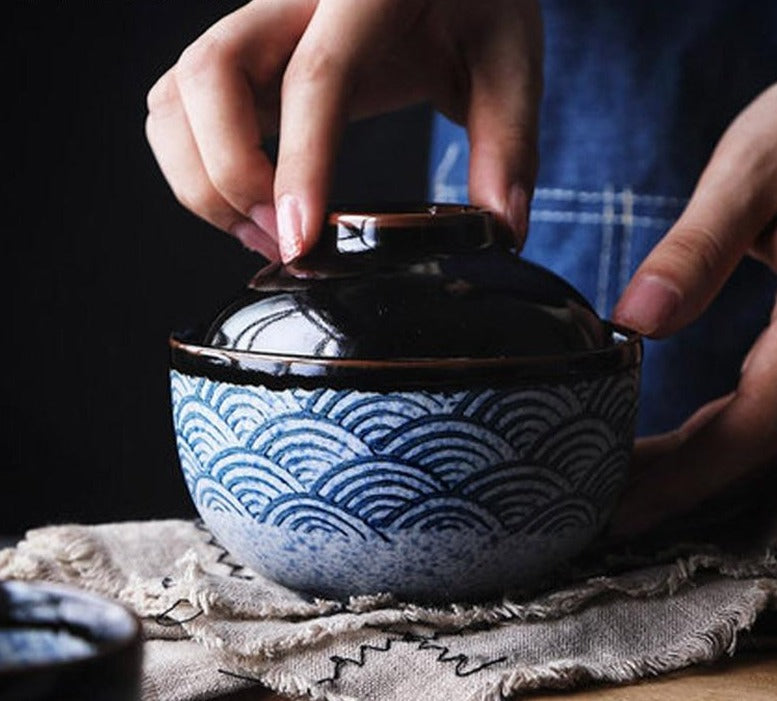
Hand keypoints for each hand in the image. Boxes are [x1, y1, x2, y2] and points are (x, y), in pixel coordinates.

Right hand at [145, 0, 542, 261]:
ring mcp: (256, 28)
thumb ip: (509, 143)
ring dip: (201, 181)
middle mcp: (292, 2)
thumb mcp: (510, 61)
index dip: (300, 163)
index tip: (300, 241)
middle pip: (208, 77)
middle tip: (285, 242)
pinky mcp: (244, 59)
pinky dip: (196, 170)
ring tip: (263, 236)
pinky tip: (250, 207)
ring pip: (175, 97)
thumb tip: (502, 229)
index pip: (315, 77)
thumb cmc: (475, 4)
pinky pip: (180, 110)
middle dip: (229, 177)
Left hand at [608, 83, 776, 539]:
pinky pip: (765, 406)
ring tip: (617, 482)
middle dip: (676, 486)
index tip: (611, 510)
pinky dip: (715, 433)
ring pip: (760, 434)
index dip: (679, 478)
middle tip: (595, 510)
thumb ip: (703, 245)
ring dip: (692, 467)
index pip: (747, 429)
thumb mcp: (761, 168)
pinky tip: (672, 438)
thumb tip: (635, 319)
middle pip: (751, 448)